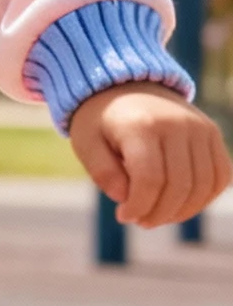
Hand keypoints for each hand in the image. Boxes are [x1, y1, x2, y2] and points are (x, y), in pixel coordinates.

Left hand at [68, 83, 231, 227]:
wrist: (127, 85)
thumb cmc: (102, 121)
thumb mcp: (86, 143)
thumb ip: (103, 172)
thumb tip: (126, 199)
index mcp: (141, 125)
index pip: (150, 179)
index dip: (138, 207)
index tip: (123, 215)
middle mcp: (177, 124)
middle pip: (179, 186)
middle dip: (158, 214)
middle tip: (140, 220)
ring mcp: (199, 127)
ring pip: (203, 185)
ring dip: (182, 211)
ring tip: (158, 215)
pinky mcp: (212, 133)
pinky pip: (220, 175)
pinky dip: (204, 198)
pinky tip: (181, 205)